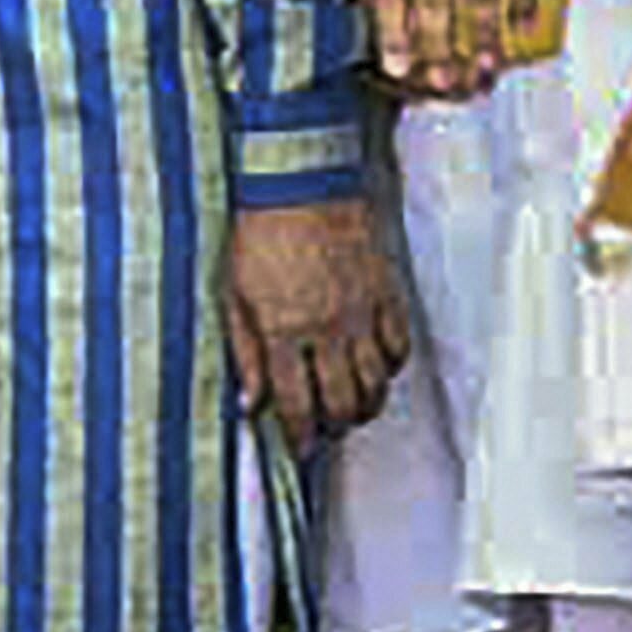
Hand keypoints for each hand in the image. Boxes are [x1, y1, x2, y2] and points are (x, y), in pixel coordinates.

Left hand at [224, 194, 411, 456]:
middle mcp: (328, 328)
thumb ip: (243, 352)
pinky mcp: (387, 293)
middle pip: (343, 403)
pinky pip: (399, 347)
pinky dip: (390, 367)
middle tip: (324, 430)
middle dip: (333, 427)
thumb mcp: (232, 294)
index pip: (297, 403)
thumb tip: (249, 403)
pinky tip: (375, 369)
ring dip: (364, 405)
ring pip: (377, 383)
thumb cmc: (258, 234)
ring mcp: (362, 313)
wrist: (301, 183)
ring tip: (349, 407)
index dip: (299, 434)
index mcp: (284, 329)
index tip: (298, 448)